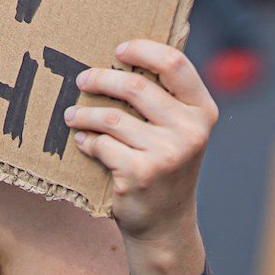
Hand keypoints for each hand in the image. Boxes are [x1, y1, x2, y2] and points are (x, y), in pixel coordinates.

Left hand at [64, 40, 216, 243]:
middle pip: (135, 86)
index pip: (175, 63)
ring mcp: (167, 154)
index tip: (118, 50)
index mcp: (202, 111)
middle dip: (100, 79)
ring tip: (72, 115)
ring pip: (111, 117)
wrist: (165, 224)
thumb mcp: (179, 130)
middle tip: (82, 80)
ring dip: (83, 114)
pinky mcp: (140, 173)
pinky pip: (101, 144)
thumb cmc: (166, 165)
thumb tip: (127, 52)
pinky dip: (87, 141)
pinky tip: (83, 142)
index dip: (143, 50)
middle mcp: (191, 131)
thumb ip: (165, 96)